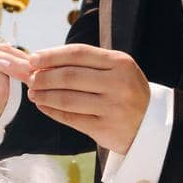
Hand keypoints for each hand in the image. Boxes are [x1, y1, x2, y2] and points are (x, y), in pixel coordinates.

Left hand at [26, 45, 149, 153]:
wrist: (152, 124)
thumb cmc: (127, 91)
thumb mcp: (117, 70)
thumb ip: (87, 64)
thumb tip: (45, 62)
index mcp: (120, 63)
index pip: (79, 53)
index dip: (52, 55)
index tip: (33, 58)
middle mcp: (118, 83)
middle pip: (70, 76)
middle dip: (44, 76)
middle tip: (30, 78)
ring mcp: (112, 107)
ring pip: (67, 98)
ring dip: (44, 95)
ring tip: (33, 93)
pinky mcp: (105, 129)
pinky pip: (71, 118)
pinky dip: (52, 111)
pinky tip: (43, 106)